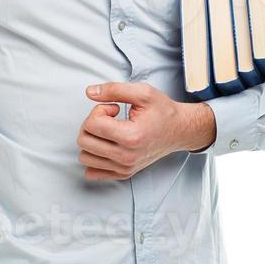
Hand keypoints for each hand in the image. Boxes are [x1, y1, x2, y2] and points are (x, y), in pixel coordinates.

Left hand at [78, 82, 214, 180]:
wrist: (180, 130)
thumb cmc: (164, 112)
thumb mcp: (142, 93)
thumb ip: (114, 89)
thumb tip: (90, 92)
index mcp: (131, 137)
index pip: (92, 125)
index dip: (99, 110)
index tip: (113, 108)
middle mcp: (126, 156)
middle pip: (84, 141)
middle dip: (92, 124)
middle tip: (109, 118)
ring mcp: (125, 168)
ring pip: (85, 157)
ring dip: (92, 140)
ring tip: (108, 131)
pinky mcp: (124, 173)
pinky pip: (93, 172)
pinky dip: (94, 157)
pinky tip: (107, 145)